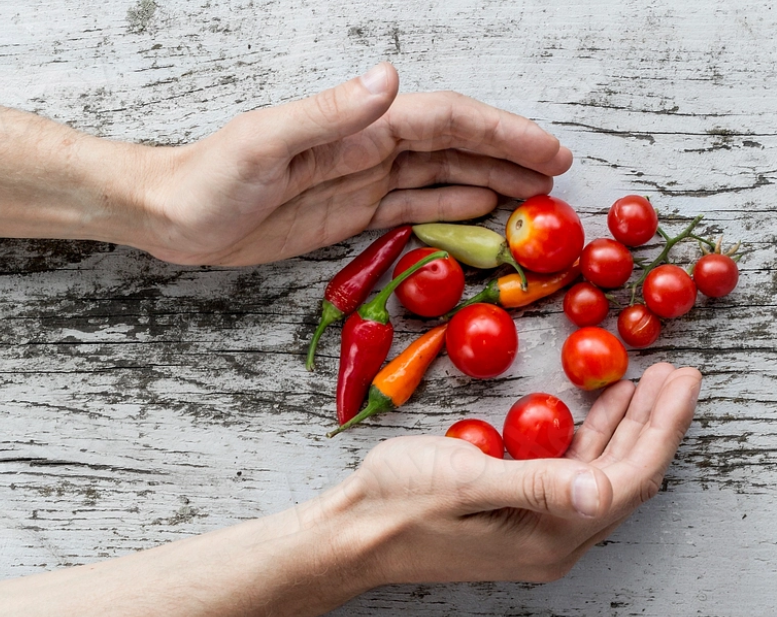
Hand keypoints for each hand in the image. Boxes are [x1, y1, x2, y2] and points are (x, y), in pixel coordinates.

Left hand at [135, 62, 572, 264]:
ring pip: (442, 177)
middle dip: (509, 156)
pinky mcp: (352, 214)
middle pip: (455, 147)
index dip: (500, 133)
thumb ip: (328, 114)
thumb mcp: (264, 143)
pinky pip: (413, 208)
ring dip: (489, 182)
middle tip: (557, 177)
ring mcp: (363, 181)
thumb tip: (390, 80)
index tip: (545, 152)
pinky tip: (479, 210)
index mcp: (357, 127)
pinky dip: (450, 208)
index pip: (444, 122)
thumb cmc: (208, 179)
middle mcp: (369, 149)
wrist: (174, 216)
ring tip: (533, 197)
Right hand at [337, 363, 700, 584]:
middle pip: (624, 477)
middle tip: (676, 374)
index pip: (628, 479)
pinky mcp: (519, 516)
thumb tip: (602, 491)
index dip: (661, 428)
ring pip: (601, 475)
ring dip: (625, 428)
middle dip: (653, 423)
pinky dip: (590, 438)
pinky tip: (596, 410)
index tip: (682, 381)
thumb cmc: (398, 503)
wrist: (354, 531)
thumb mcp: (464, 482)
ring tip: (646, 384)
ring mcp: (536, 531)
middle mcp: (553, 540)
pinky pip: (572, 475)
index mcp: (547, 536)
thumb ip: (536, 485)